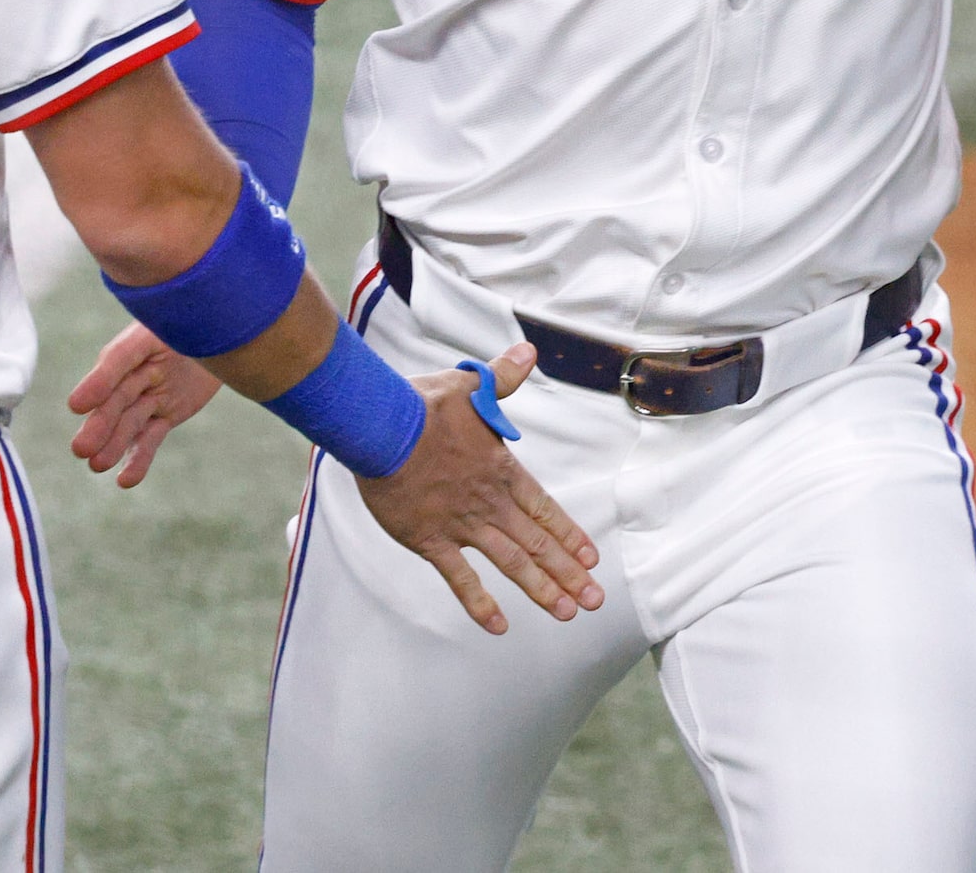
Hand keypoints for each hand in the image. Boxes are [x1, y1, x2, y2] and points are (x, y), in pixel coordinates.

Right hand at [68, 323, 224, 486]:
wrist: (225, 338)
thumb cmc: (195, 326)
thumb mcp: (177, 328)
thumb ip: (154, 338)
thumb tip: (131, 346)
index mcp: (134, 344)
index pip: (115, 363)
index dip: (98, 384)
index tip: (76, 405)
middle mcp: (135, 372)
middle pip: (117, 401)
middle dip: (100, 425)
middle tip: (80, 448)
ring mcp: (150, 395)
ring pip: (129, 424)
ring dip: (113, 445)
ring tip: (96, 465)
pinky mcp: (165, 415)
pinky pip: (150, 439)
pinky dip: (138, 460)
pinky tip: (125, 481)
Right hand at [356, 344, 602, 635]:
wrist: (381, 426)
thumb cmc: (422, 404)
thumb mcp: (469, 386)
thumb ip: (502, 377)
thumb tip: (528, 350)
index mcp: (501, 469)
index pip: (545, 509)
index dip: (568, 535)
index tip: (591, 559)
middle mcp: (488, 502)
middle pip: (536, 543)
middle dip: (567, 572)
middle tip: (593, 600)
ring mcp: (461, 524)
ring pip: (510, 563)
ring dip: (539, 589)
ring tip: (564, 612)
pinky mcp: (430, 539)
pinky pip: (460, 578)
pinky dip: (479, 603)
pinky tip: (498, 626)